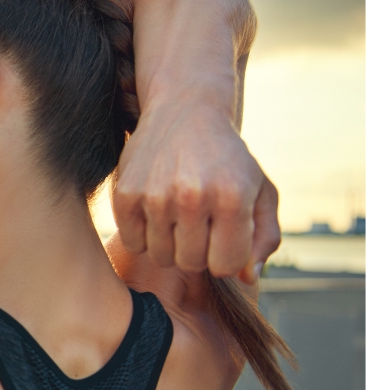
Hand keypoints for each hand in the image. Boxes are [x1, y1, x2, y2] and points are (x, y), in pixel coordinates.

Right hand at [113, 101, 280, 282]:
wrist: (185, 111)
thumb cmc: (228, 159)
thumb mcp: (260, 191)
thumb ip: (264, 238)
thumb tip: (246, 278)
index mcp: (232, 197)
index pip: (225, 266)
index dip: (226, 255)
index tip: (224, 234)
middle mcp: (192, 196)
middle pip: (191, 264)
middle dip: (198, 251)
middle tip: (200, 225)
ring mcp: (155, 196)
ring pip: (161, 257)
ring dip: (170, 245)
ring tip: (177, 218)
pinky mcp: (125, 194)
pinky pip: (133, 243)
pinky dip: (144, 235)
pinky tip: (155, 213)